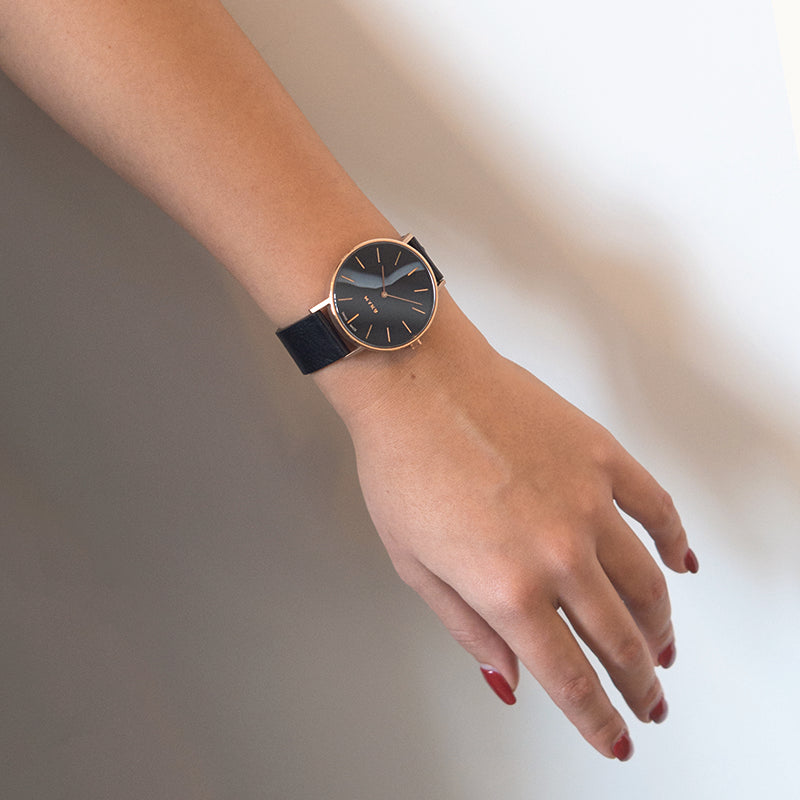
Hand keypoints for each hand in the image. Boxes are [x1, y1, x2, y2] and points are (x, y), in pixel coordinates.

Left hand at [321, 291, 695, 760]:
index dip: (596, 717)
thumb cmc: (402, 464)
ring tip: (662, 648)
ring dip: (661, 627)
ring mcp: (588, 502)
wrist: (416, 381)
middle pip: (618, 639)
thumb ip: (466, 628)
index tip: (614, 736)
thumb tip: (508, 678)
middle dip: (638, 684)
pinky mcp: (602, 457)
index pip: (567, 675)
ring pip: (648, 585)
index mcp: (506, 587)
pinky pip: (657, 509)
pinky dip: (676, 542)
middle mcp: (558, 553)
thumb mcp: (414, 564)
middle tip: (648, 702)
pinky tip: (681, 562)